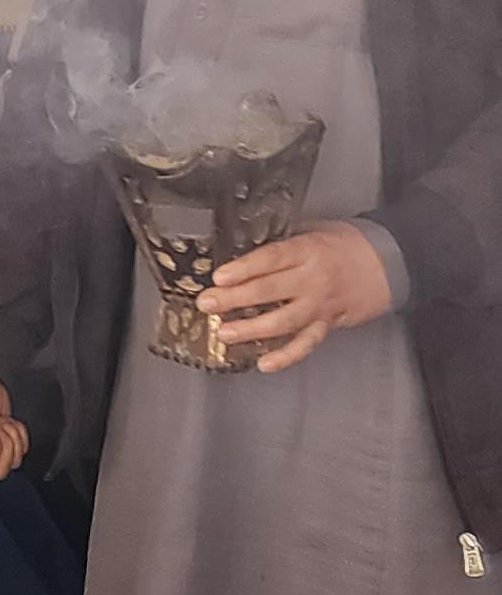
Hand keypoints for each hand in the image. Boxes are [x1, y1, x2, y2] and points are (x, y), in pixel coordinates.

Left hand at [204, 220, 392, 374]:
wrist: (387, 263)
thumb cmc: (345, 244)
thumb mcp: (314, 230)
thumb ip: (283, 243)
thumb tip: (243, 250)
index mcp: (308, 251)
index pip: (271, 260)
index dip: (244, 269)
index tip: (220, 277)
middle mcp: (313, 280)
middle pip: (270, 291)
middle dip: (235, 299)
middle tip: (208, 304)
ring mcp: (320, 305)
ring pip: (283, 322)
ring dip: (251, 329)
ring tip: (225, 332)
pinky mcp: (327, 325)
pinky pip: (305, 344)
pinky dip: (285, 357)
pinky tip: (263, 363)